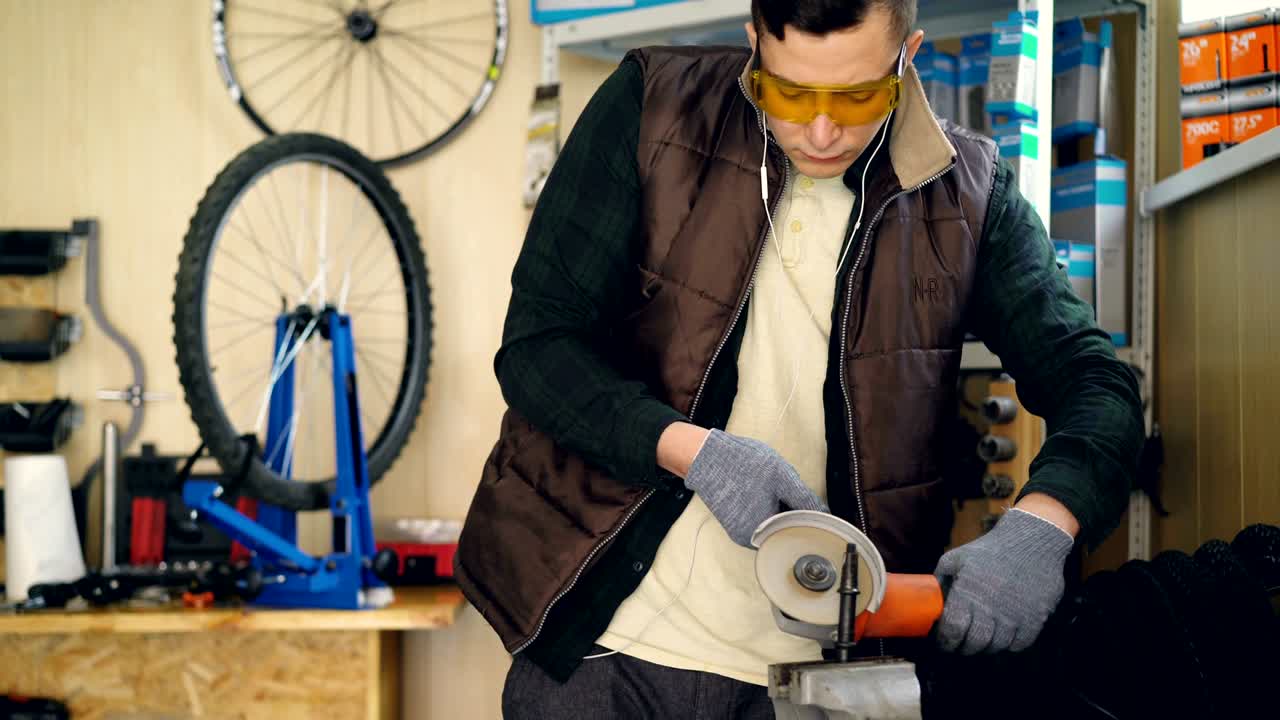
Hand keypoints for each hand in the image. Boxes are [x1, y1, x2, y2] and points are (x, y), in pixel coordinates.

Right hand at [682, 429, 826, 545]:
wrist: (704, 455)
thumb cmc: (742, 465)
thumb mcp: (782, 478)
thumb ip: (806, 499)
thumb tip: (825, 515)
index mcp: (762, 533)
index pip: (798, 531)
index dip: (810, 517)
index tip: (814, 504)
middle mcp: (749, 539)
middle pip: (785, 529)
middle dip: (793, 511)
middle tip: (790, 489)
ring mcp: (739, 531)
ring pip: (772, 523)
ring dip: (780, 507)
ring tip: (773, 487)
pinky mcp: (734, 521)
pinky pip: (759, 518)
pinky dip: (766, 505)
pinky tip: (763, 489)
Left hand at [933, 508, 1073, 654]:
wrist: (1032, 541)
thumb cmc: (990, 550)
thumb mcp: (956, 558)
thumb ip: (940, 581)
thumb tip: (928, 603)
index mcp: (969, 592)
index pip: (953, 630)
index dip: (945, 640)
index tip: (942, 640)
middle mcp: (992, 608)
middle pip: (974, 644)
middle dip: (962, 647)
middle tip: (959, 643)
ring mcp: (1016, 616)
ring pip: (996, 647)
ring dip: (985, 646)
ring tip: (979, 637)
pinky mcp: (1035, 619)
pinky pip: (1018, 645)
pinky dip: (1008, 644)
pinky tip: (1001, 633)